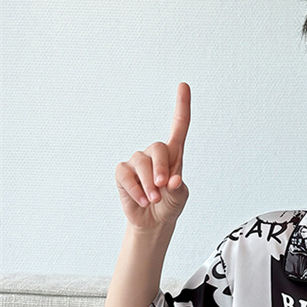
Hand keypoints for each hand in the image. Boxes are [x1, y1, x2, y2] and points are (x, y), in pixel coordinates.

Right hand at [115, 83, 190, 230]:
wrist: (154, 221)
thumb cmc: (170, 204)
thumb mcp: (179, 198)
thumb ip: (177, 189)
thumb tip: (172, 180)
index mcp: (174, 155)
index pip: (178, 126)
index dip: (181, 106)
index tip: (184, 85)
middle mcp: (154, 154)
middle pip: (157, 148)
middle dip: (161, 168)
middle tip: (164, 187)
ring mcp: (137, 162)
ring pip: (141, 162)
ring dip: (149, 183)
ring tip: (155, 199)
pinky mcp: (123, 173)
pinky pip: (126, 175)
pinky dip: (136, 190)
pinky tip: (144, 201)